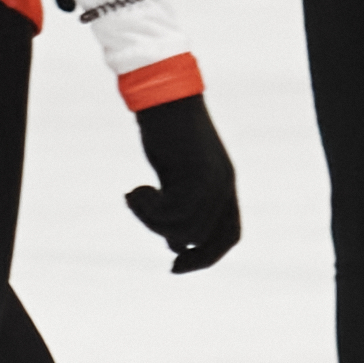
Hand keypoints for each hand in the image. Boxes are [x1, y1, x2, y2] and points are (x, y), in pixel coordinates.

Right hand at [124, 93, 239, 271]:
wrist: (164, 97)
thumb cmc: (167, 131)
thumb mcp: (176, 174)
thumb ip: (180, 205)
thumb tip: (176, 245)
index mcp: (225, 185)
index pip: (230, 234)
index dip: (207, 256)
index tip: (176, 265)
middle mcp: (224, 186)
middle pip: (201, 237)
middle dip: (167, 237)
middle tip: (139, 212)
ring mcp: (212, 181)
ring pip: (185, 230)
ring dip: (152, 221)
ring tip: (135, 197)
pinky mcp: (195, 175)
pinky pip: (171, 213)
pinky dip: (147, 209)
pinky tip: (133, 191)